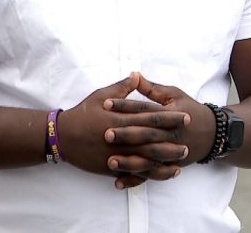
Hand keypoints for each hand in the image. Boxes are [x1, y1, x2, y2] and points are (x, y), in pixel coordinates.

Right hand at [57, 73, 188, 183]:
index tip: (185, 116)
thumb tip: (136, 76)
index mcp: (122, 118)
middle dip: (172, 141)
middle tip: (189, 142)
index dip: (170, 117)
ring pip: (146, 159)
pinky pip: (135, 173)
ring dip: (165, 160)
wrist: (62, 136)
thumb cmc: (82, 113)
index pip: (151, 117)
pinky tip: (163, 174)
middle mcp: (122, 137)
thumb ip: (121, 88)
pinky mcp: (112, 167)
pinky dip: (150, 174)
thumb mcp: (100, 95)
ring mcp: (117, 154)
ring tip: (181, 161)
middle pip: (152, 140)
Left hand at [104, 74, 216, 188]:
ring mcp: (170, 152)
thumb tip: (134, 75)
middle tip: (106, 134)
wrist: (212, 133)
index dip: (126, 106)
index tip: (106, 104)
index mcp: (170, 114)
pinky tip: (118, 182)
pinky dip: (135, 180)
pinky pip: (150, 175)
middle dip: (126, 135)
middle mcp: (170, 134)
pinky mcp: (168, 166)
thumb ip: (152, 88)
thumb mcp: (174, 94)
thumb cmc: (190, 109)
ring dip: (129, 162)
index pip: (145, 109)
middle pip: (146, 134)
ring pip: (148, 158)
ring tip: (110, 161)